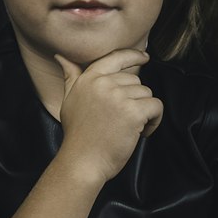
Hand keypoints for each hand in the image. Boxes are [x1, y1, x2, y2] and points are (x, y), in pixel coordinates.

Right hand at [56, 50, 162, 184]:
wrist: (82, 162)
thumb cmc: (77, 136)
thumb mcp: (69, 101)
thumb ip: (70, 77)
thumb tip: (61, 57)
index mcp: (89, 78)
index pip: (116, 57)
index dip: (133, 56)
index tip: (144, 58)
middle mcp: (103, 83)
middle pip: (135, 80)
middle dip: (134, 100)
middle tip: (123, 121)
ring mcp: (118, 97)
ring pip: (146, 94)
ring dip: (144, 112)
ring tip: (130, 128)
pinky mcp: (133, 112)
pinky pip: (156, 106)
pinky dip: (155, 121)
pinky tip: (143, 132)